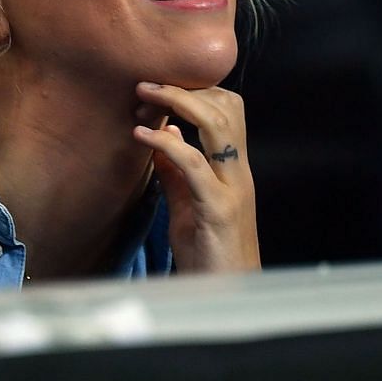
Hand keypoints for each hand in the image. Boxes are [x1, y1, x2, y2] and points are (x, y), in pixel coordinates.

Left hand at [132, 82, 259, 273]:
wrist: (225, 297)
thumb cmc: (207, 254)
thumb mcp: (188, 204)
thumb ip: (177, 170)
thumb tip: (168, 135)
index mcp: (234, 170)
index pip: (229, 110)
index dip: (197, 90)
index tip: (160, 86)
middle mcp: (239, 174)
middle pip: (227, 109)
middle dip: (187, 88)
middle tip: (146, 83)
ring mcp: (231, 190)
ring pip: (217, 125)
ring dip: (179, 102)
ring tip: (145, 95)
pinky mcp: (216, 210)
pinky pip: (195, 165)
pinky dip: (167, 144)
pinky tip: (142, 136)